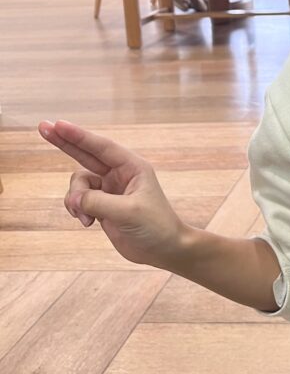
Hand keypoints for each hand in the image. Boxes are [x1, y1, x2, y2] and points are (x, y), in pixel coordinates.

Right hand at [39, 119, 186, 268]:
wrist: (163, 249)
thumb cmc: (155, 226)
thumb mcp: (127, 212)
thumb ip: (98, 202)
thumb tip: (74, 199)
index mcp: (132, 167)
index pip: (101, 147)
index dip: (79, 135)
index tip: (59, 124)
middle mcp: (120, 174)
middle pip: (86, 153)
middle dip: (65, 142)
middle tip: (43, 127)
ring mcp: (109, 189)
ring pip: (79, 184)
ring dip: (74, 198)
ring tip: (84, 217)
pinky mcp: (102, 205)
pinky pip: (79, 200)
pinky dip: (77, 209)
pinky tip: (86, 223)